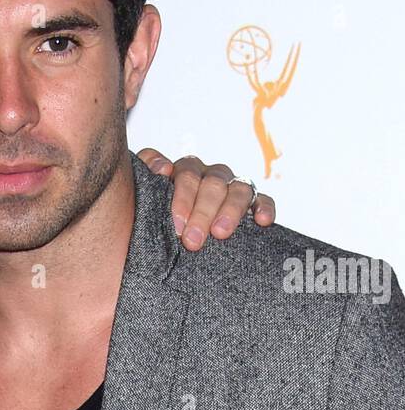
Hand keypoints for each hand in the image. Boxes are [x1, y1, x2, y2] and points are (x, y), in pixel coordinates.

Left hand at [137, 149, 274, 250]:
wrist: (176, 233)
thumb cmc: (158, 213)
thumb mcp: (145, 194)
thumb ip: (148, 171)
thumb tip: (162, 168)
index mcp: (185, 171)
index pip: (186, 173)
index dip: (182, 196)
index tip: (176, 224)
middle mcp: (210, 176)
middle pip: (212, 184)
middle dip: (202, 212)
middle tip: (192, 241)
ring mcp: (232, 187)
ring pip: (239, 189)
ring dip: (230, 211)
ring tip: (220, 233)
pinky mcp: (253, 202)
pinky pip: (263, 199)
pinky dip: (264, 208)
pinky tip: (263, 221)